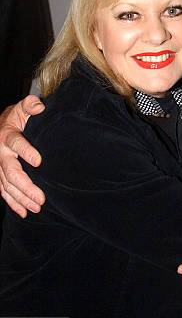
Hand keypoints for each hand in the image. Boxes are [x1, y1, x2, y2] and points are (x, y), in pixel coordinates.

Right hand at [0, 96, 45, 217]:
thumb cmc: (15, 118)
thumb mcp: (21, 108)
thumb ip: (29, 105)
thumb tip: (39, 106)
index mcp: (7, 135)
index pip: (16, 143)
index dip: (26, 151)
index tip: (38, 161)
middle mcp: (1, 153)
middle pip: (11, 172)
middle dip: (26, 186)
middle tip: (41, 198)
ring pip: (7, 185)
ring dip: (22, 198)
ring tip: (37, 207)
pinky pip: (3, 191)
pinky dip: (13, 203)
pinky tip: (24, 212)